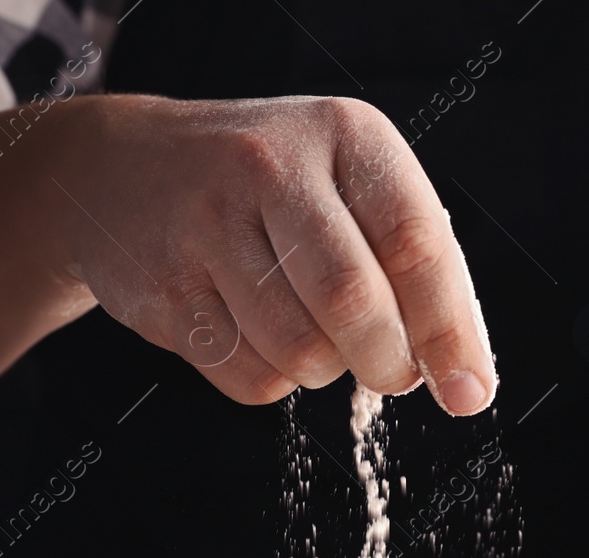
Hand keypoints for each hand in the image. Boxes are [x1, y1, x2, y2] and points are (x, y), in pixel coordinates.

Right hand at [54, 93, 495, 413]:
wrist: (119, 171)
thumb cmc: (265, 189)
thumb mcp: (342, 180)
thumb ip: (405, 260)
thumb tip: (462, 372)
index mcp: (341, 134)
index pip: (415, 243)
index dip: (450, 330)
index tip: (470, 391)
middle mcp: (271, 168)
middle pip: (352, 301)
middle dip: (386, 361)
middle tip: (391, 373)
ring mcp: (207, 226)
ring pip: (299, 351)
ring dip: (324, 370)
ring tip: (312, 334)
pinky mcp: (166, 288)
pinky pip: (247, 375)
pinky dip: (272, 379)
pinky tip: (258, 335)